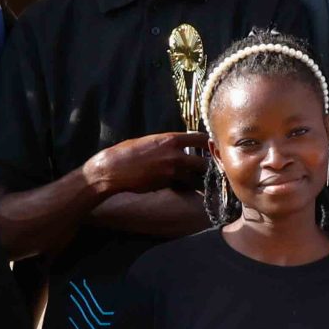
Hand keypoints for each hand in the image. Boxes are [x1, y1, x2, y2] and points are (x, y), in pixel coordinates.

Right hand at [87, 130, 211, 195]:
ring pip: (197, 176)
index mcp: (170, 139)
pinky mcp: (167, 183)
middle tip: (216, 170)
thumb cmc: (126, 153)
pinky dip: (189, 188)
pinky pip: (185, 186)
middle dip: (211, 165)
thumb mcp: (148, 141)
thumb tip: (176, 145)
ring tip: (208, 182)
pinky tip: (191, 189)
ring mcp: (172, 170)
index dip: (210, 144)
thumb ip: (165, 143)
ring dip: (202, 179)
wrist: (112, 169)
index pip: (200, 138)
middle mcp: (174, 153)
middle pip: (204, 159)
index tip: (214, 148)